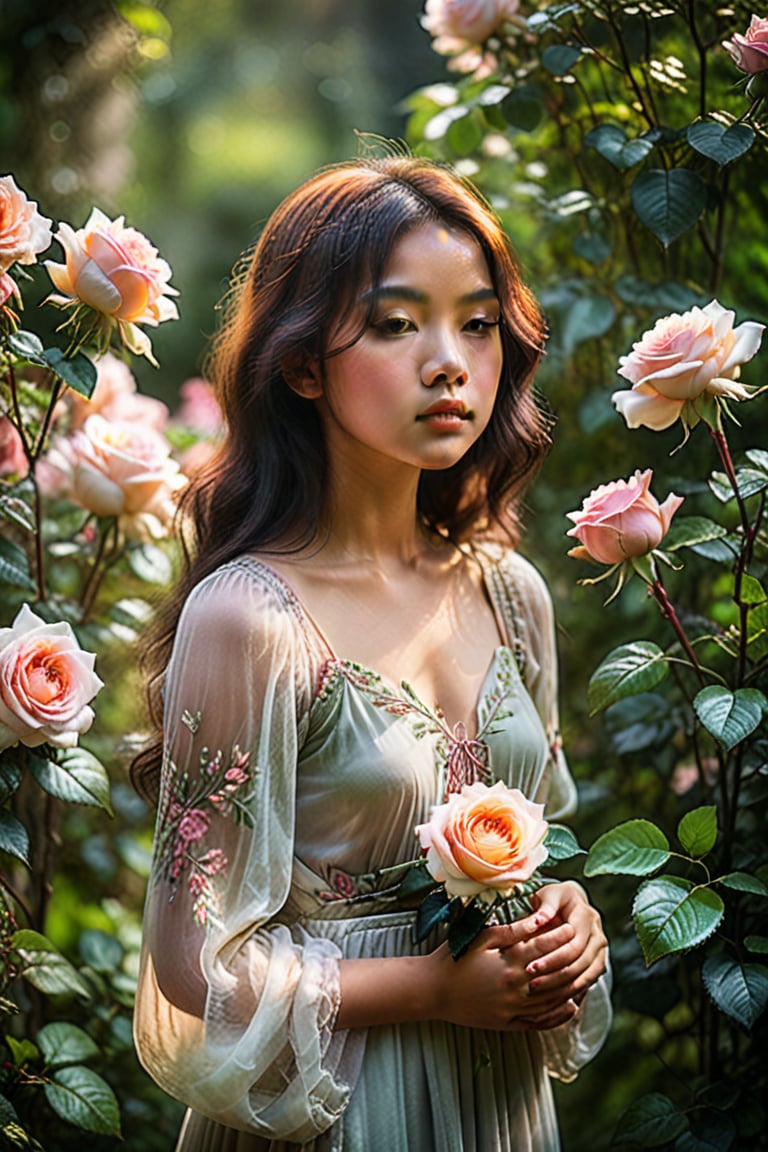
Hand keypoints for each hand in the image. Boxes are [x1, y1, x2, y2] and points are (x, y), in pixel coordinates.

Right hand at [426, 913, 583, 1031]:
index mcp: (509, 963)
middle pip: (554, 975)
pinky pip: (539, 1022)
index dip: (560, 936)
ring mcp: (512, 1009)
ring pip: (551, 1000)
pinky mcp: (507, 1024)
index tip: (572, 926)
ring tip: (584, 975)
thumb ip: (511, 931)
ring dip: (570, 988)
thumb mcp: (481, 938)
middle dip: (571, 961)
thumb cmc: (454, 959)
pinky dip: (557, 1016)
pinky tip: (569, 1006)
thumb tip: (538, 920)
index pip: (544, 948)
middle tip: (584, 949)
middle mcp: (515, 988)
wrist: (432, 991)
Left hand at [521, 882, 607, 1011]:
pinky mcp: (598, 963)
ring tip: (538, 993)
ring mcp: (601, 950)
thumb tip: (539, 920)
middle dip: (555, 975)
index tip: (529, 967)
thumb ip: (544, 906)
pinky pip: (588, 981)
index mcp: (586, 916)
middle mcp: (598, 934)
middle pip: (580, 962)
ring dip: (562, 987)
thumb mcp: (547, 895)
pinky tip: (551, 998)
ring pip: (586, 975)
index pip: (573, 944)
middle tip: (531, 985)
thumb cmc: (553, 899)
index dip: (552, 958)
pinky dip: (570, 991)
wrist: (570, 904)